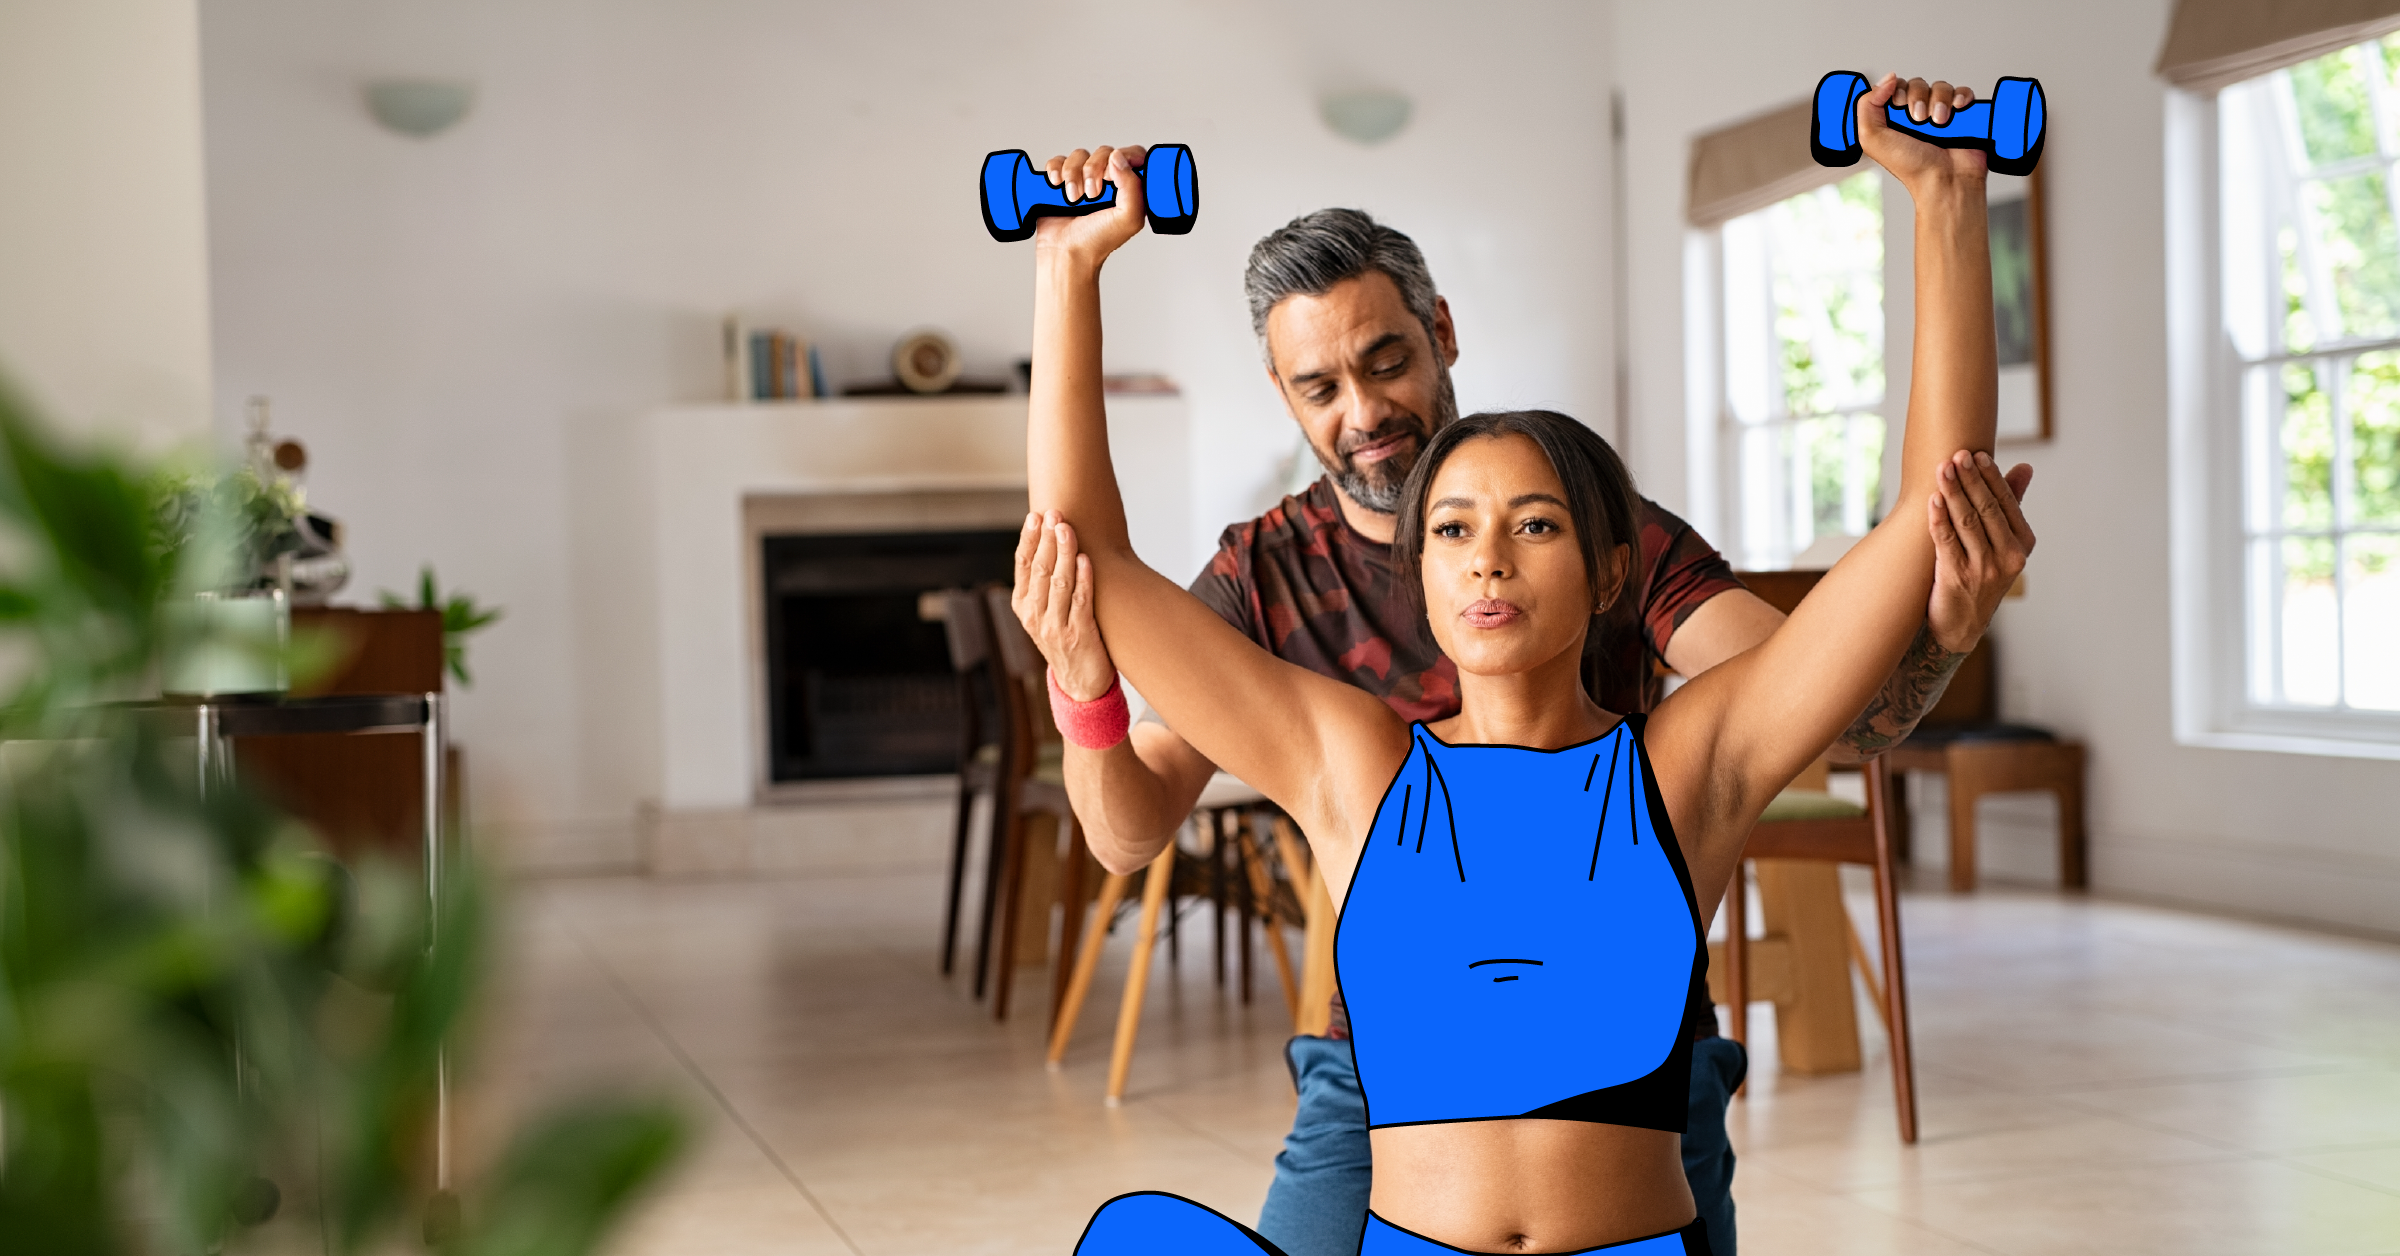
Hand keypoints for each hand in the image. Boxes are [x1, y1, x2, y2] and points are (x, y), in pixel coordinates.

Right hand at [1012, 510, 1116, 700]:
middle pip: (1040, 569)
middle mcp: (1034, 616)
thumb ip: (1043, 585)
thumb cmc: (1065, 639)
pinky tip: (1085, 560)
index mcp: (1023, 607)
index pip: (1023, 566)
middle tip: (1055, 513)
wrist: (1080, 684)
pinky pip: (1080, 602)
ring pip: (1058, 583)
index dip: (1029, 539)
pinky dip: (1083, 579)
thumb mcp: (1044, 614)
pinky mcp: (1078, 636)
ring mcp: (1055, 627)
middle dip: (1047, 539)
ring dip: (1063, 553)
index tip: (1035, 516)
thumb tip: (1047, 541)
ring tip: (1068, 529)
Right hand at [1031, 145, 1149, 270]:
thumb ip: (1132, 186)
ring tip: (1073, 198)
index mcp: (1128, 188)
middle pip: (1105, 152)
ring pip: (1080, 155)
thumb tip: (1117, 157)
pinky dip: (1056, 170)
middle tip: (1092, 194)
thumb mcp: (1129, 218)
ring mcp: (1083, 180)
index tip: (1113, 174)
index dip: (1125, 157)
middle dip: (1095, 170)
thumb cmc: (1098, 241)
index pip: (1133, 156)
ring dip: (1074, 174)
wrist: (1066, 252)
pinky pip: (1058, 161)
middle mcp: (1107, 181)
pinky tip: (1057, 186)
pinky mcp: (1061, 181)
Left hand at [1858, 74, 1988, 190]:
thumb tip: (1886, 79)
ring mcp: (1940, 113)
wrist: (1944, 179)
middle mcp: (1916, 114)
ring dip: (1939, 101)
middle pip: (1916, 84)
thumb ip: (1867, 106)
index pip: (1894, 87)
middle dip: (1917, 98)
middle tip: (1918, 119)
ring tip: (1939, 122)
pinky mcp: (1963, 114)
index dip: (1896, 91)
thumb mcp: (1872, 138)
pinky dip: (1960, 97)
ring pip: (1940, 87)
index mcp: (1893, 118)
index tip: (1898, 106)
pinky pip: (1962, 91)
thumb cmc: (1909, 165)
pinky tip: (1957, 110)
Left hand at [1926, 451, 2034, 653]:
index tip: (1977, 455)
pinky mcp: (1957, 578)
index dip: (1991, 477)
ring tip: (1942, 469)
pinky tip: (1933, 499)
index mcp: (2023, 545)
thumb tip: (2025, 467)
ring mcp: (1984, 569)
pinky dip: (1939, 518)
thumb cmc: (1981, 576)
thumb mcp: (2003, 544)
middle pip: (1987, 509)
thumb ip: (2012, 506)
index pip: (2007, 503)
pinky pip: (1947, 541)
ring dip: (1953, 493)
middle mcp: (2008, 557)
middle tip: (1957, 455)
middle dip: (1971, 480)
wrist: (1961, 625)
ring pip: (1967, 522)